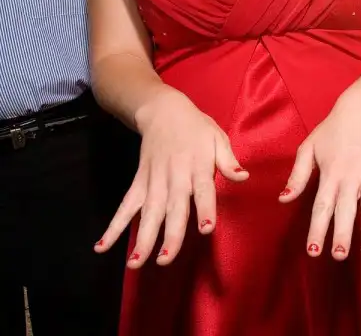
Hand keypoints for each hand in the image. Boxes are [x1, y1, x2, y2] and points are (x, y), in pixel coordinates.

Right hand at [93, 91, 247, 267]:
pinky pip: (125, 206)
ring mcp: (153, 181)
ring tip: (136, 262)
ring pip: (148, 212)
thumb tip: (243, 176)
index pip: (203, 189)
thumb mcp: (218, 138)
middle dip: (170, 234)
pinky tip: (103, 246)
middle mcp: (174, 176)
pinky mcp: (138, 182)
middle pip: (172, 208)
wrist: (163, 111)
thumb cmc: (196, 128)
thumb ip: (228, 160)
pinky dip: (114, 226)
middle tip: (166, 260)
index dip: (205, 208)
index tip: (206, 228)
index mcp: (197, 165)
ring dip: (142, 237)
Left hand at [278, 99, 360, 260]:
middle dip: (342, 233)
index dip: (317, 229)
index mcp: (330, 174)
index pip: (322, 207)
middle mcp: (351, 177)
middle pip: (346, 210)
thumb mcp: (308, 148)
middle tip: (339, 255)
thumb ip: (298, 176)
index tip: (314, 250)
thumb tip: (284, 199)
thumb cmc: (332, 130)